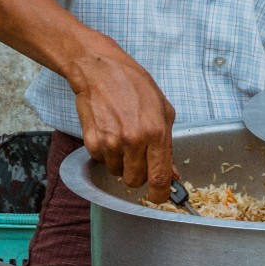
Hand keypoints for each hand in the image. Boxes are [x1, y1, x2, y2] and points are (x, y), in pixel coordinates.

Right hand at [64, 41, 177, 199]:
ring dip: (121, 162)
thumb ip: (168, 145)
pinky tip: (108, 132)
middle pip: (136, 181)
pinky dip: (105, 153)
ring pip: (118, 173)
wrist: (100, 70)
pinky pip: (101, 162)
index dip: (160, 194)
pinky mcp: (92, 142)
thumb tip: (172, 174)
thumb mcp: (163, 110)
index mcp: (155, 132)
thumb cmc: (134, 85)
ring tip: (122, 137)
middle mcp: (133, 141)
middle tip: (138, 154)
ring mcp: (110, 143)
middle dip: (139, 173)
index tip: (159, 196)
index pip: (159, 179)